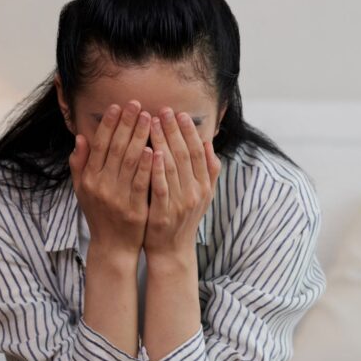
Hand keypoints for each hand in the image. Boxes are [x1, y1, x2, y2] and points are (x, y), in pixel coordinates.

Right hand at [68, 101, 152, 259]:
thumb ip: (80, 164)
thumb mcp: (83, 190)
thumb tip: (80, 137)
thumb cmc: (100, 214)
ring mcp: (117, 197)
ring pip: (129, 162)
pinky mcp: (134, 209)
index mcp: (89, 178)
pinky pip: (141, 183)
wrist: (112, 246)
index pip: (99, 145)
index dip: (108, 124)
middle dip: (126, 124)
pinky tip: (155, 149)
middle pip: (115, 148)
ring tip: (149, 118)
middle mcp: (100, 185)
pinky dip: (147, 165)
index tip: (118, 106)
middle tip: (137, 105)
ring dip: (139, 138)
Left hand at [143, 107, 220, 258]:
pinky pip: (161, 187)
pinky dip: (157, 169)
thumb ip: (208, 171)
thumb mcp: (202, 195)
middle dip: (174, 130)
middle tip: (164, 110)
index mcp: (205, 186)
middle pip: (186, 155)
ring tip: (153, 122)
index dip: (189, 132)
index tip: (179, 113)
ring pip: (173, 167)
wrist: (172, 250)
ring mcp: (181, 203)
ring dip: (163, 142)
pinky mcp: (164, 213)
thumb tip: (209, 144)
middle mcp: (196, 193)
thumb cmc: (182, 218)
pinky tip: (151, 152)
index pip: (198, 153)